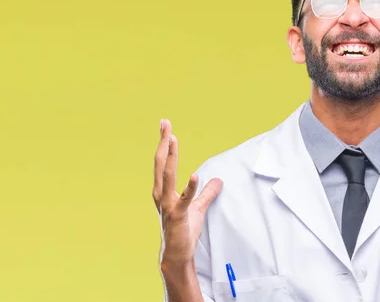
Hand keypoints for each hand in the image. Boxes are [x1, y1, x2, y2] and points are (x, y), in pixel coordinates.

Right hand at [153, 119, 222, 266]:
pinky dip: (190, 188)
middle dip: (163, 142)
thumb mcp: (198, 207)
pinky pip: (185, 199)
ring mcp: (168, 205)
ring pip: (167, 176)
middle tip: (165, 123)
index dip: (164, 145)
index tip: (166, 127)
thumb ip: (207, 193)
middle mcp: (162, 195)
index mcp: (164, 191)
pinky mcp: (179, 215)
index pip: (162, 163)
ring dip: (169, 156)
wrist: (177, 254)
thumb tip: (218, 180)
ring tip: (172, 139)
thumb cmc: (184, 231)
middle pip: (160, 163)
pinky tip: (195, 175)